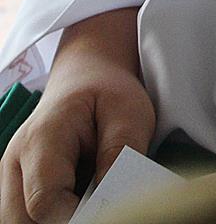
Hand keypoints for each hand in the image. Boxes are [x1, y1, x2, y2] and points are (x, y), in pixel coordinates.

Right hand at [0, 10, 154, 223]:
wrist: (86, 81)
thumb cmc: (108, 95)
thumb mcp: (129, 114)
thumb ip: (120, 156)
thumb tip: (114, 201)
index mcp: (41, 139)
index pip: (45, 200)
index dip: (76, 217)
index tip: (107, 211)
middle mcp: (15, 161)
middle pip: (23, 220)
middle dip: (62, 222)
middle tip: (99, 207)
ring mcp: (11, 177)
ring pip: (21, 222)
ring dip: (55, 219)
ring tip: (87, 200)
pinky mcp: (15, 189)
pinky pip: (26, 218)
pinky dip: (52, 217)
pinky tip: (76, 202)